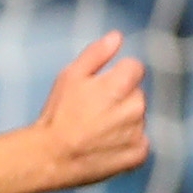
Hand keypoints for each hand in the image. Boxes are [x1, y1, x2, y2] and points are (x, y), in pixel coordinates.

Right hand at [35, 31, 148, 190]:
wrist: (52, 156)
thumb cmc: (59, 114)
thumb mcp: (70, 76)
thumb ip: (96, 54)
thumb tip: (117, 36)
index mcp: (120, 85)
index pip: (135, 68)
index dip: (117, 74)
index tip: (99, 87)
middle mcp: (135, 108)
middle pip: (136, 93)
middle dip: (120, 98)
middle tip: (93, 111)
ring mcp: (137, 132)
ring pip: (138, 117)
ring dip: (124, 120)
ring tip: (97, 129)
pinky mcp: (138, 154)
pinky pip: (140, 141)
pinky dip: (127, 142)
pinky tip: (105, 144)